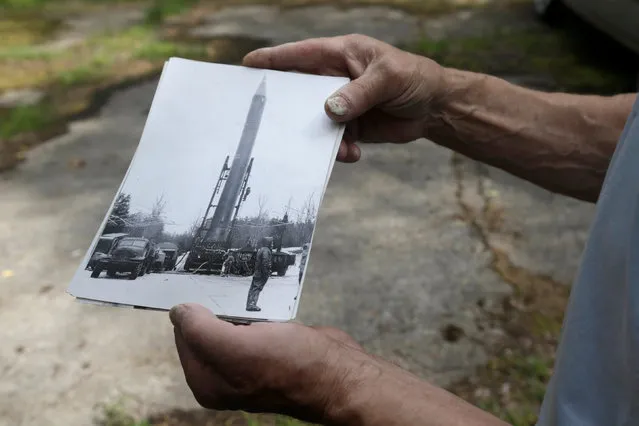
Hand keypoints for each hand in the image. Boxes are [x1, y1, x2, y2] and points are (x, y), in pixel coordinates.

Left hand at [169, 303, 365, 423]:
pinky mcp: (269, 348)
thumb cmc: (291, 366)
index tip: (205, 291)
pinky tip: (265, 303)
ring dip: (238, 305)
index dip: (192, 314)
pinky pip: (253, 320)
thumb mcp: (237, 348)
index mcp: (207, 382)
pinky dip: (257, 308)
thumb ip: (201, 330)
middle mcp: (224, 375)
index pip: (184, 337)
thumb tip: (178, 312)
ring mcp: (247, 361)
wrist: (337, 374)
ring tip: (251, 297)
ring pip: (230, 322)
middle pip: (205, 329)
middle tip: (231, 292)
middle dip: (216, 308)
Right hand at [242, 34, 444, 162]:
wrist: (434, 108)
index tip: (248, 66)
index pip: (301, 54)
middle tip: (273, 122)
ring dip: (319, 137)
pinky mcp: (351, 127)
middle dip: (289, 108)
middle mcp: (335, 79)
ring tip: (336, 146)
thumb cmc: (414, 78)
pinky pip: (334, 140)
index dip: (274, 59)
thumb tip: (330, 110)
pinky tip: (353, 153)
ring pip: (315, 122)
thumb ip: (359, 93)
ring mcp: (342, 105)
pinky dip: (339, 150)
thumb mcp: (389, 78)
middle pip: (300, 92)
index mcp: (341, 55)